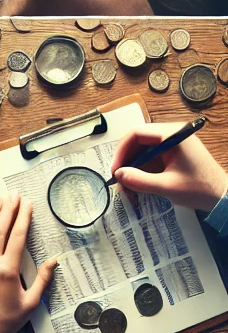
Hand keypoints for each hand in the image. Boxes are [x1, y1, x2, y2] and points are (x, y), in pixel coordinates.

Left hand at [0, 194, 57, 332]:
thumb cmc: (5, 322)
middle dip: (8, 209)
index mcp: (7, 271)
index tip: (27, 205)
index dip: (23, 217)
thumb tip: (52, 262)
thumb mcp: (31, 304)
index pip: (17, 236)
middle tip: (14, 195)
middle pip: (0, 228)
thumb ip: (43, 281)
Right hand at [112, 123, 227, 211]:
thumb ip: (141, 180)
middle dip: (126, 158)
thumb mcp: (168, 187)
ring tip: (127, 181)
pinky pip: (153, 154)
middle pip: (139, 139)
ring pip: (144, 147)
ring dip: (134, 164)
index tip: (116, 168)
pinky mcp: (176, 151)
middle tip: (119, 176)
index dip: (122, 150)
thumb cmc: (201, 190)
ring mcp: (174, 142)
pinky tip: (139, 179)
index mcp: (172, 134)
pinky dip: (144, 166)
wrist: (226, 198)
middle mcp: (172, 133)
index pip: (137, 133)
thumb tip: (119, 175)